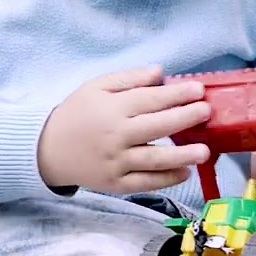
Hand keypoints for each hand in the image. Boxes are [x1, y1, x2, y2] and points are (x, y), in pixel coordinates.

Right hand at [38, 65, 211, 193]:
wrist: (48, 149)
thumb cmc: (76, 113)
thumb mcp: (96, 87)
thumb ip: (128, 78)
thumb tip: (160, 72)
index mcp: (112, 108)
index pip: (150, 99)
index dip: (177, 94)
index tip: (199, 90)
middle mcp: (116, 136)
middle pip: (157, 127)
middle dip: (186, 118)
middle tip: (207, 112)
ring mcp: (116, 162)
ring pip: (155, 160)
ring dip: (182, 155)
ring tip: (205, 151)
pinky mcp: (115, 183)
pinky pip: (145, 183)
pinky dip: (166, 179)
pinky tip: (185, 172)